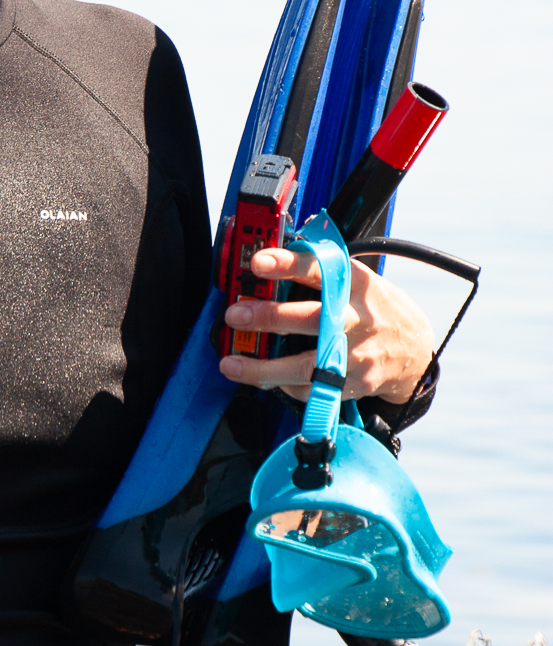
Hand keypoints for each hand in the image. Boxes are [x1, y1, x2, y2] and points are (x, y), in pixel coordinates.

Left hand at [217, 247, 433, 403]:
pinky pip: (314, 389)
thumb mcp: (357, 279)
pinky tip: (267, 378)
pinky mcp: (357, 383)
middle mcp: (357, 318)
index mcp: (356, 284)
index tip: (258, 262)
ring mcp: (358, 354)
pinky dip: (287, 385)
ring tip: (230, 364)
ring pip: (306, 365)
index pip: (319, 268)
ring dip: (263, 368)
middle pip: (309, 318)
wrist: (416, 351)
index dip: (287, 264)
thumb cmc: (374, 308)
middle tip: (234, 315)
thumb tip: (271, 256)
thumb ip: (321, 270)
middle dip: (267, 317)